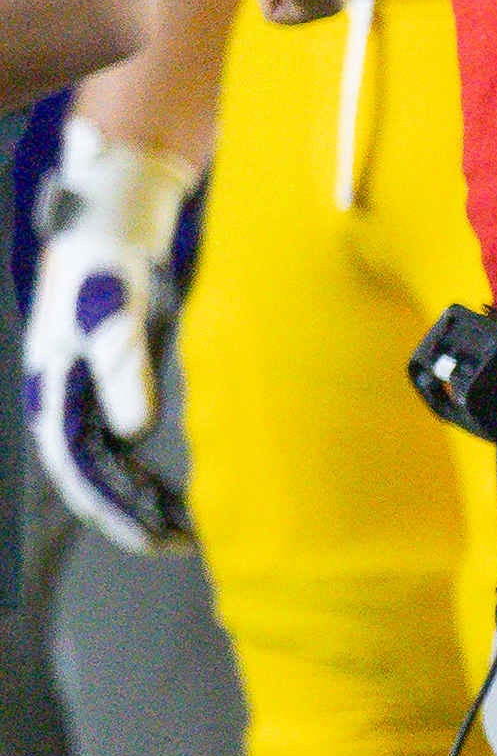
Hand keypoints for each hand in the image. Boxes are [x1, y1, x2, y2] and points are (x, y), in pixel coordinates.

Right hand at [22, 119, 191, 551]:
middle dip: (129, 512)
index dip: (112, 506)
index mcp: (54, 381)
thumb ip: (125, 366)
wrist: (111, 212)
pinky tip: (174, 490)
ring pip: (105, 462)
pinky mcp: (108, 377)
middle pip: (89, 472)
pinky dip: (143, 468)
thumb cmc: (109, 255)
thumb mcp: (117, 307)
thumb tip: (135, 431)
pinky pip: (119, 440)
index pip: (75, 464)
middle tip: (181, 543)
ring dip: (138, 496)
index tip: (152, 538)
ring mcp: (82, 387)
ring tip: (184, 527)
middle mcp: (62, 392)